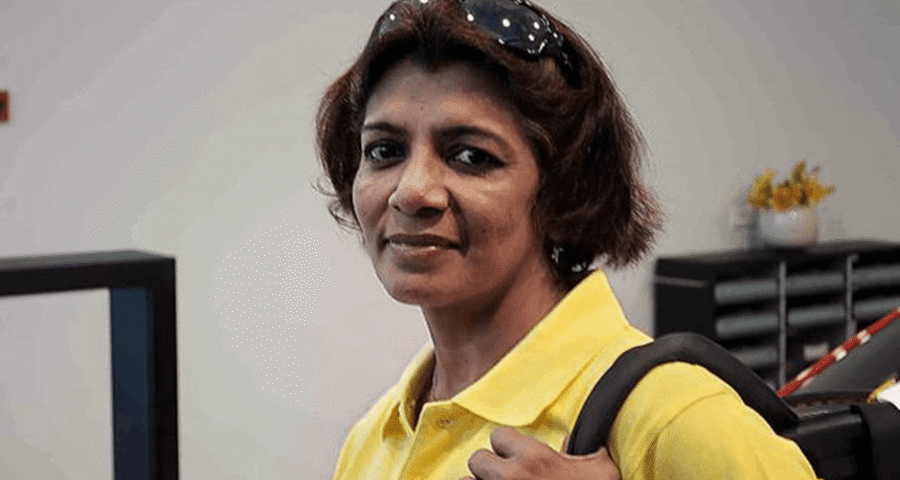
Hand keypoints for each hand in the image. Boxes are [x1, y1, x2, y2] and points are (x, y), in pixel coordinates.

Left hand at [462, 426, 619, 479]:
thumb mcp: (600, 472)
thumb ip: (586, 451)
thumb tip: (571, 442)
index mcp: (534, 459)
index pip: (498, 435)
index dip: (508, 446)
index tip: (519, 459)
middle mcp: (510, 477)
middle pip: (477, 459)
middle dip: (490, 468)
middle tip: (508, 479)